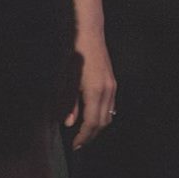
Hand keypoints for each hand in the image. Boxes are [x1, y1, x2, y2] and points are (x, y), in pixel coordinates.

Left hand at [66, 31, 116, 147]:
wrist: (88, 32)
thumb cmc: (74, 53)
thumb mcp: (66, 78)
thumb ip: (69, 102)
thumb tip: (69, 123)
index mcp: (95, 92)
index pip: (91, 123)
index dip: (83, 137)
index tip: (75, 145)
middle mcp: (107, 91)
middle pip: (103, 122)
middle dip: (91, 135)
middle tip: (79, 143)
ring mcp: (112, 85)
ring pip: (109, 115)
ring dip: (98, 127)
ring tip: (85, 133)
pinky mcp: (112, 81)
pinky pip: (111, 106)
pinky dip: (103, 116)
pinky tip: (93, 116)